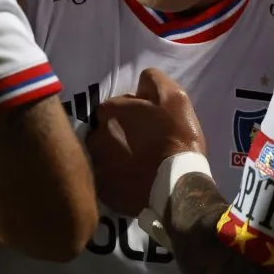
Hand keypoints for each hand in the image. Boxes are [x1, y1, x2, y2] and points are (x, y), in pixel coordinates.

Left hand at [86, 68, 205, 216]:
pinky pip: (107, 182)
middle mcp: (95, 138)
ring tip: (137, 165)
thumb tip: (141, 81)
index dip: (129, 113)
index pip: (112, 107)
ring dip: (115, 158)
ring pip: (103, 157)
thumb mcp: (174, 97)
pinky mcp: (103, 192)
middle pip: (103, 132)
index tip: (145, 122)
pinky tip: (134, 182)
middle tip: (140, 144)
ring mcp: (97, 167)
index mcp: (109, 114)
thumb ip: (153, 81)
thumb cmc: (176, 137)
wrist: (178, 186)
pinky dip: (117, 181)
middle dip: (117, 135)